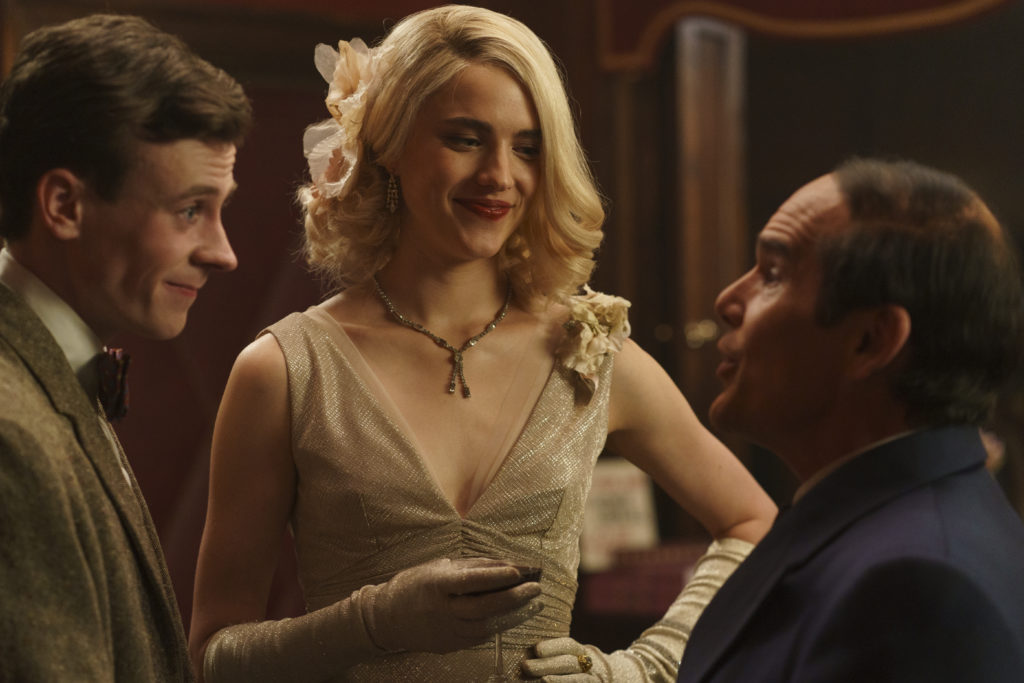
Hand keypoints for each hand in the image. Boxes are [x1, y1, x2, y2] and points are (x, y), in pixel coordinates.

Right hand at [366, 558, 542, 653]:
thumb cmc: (416, 584)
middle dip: (513, 598)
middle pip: (483, 608)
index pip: (471, 581)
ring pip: (486, 626)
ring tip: (534, 604)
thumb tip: (506, 564)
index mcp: (437, 585)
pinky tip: (514, 616)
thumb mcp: (440, 567)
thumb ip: (473, 567)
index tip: (519, 571)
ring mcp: (446, 631)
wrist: (387, 618)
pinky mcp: (450, 645)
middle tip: (536, 589)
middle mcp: (442, 610)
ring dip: (513, 615)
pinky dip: (499, 626)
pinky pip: (480, 637)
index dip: (496, 577)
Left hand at [521, 637, 597, 681]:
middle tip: (526, 666)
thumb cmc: (574, 667)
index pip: (568, 645)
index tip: (535, 649)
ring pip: (577, 680)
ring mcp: (591, 680)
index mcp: (581, 652)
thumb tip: (526, 650)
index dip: (552, 647)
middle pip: (568, 663)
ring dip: (556, 680)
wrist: (605, 678)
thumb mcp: (570, 656)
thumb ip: (554, 654)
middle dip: (546, 665)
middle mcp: (588, 666)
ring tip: (540, 681)